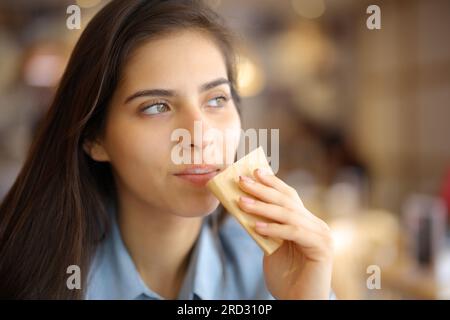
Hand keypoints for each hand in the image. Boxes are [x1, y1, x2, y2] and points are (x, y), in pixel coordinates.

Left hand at [237, 168, 333, 299]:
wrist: (299, 301)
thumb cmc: (285, 276)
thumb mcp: (270, 246)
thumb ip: (264, 226)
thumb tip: (244, 205)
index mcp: (306, 221)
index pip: (289, 196)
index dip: (272, 182)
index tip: (254, 171)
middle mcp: (316, 225)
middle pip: (287, 200)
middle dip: (262, 189)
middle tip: (241, 180)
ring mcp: (321, 235)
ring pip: (288, 214)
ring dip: (262, 207)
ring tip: (241, 201)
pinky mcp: (321, 248)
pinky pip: (294, 232)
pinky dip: (273, 228)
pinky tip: (255, 226)